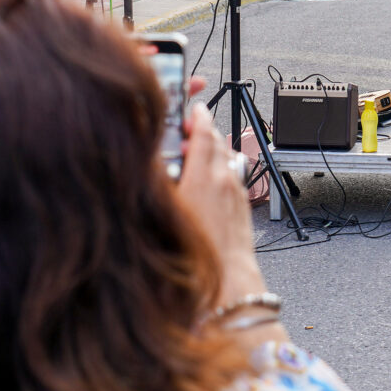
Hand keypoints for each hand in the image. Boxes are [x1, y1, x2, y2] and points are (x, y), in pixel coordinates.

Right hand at [171, 98, 264, 302]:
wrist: (229, 282)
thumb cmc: (198, 254)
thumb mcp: (167, 211)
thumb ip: (158, 183)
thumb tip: (148, 164)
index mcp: (206, 176)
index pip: (204, 133)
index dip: (198, 117)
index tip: (194, 107)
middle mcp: (225, 180)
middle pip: (217, 143)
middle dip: (203, 133)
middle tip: (189, 131)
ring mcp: (236, 193)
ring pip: (226, 160)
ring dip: (213, 152)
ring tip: (197, 156)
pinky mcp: (242, 207)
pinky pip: (232, 178)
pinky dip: (220, 172)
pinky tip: (209, 183)